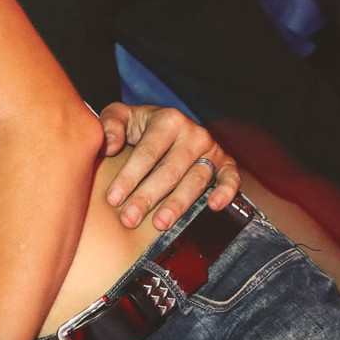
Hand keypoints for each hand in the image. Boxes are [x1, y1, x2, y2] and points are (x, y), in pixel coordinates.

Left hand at [101, 103, 239, 229]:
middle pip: (169, 171)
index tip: (113, 198)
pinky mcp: (224, 163)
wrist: (165, 125)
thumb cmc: (139, 124)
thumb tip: (110, 144)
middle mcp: (193, 134)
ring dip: (177, 204)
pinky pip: (230, 178)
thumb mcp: (120, 116)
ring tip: (160, 223)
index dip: (129, 177)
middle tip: (129, 218)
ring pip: (195, 180)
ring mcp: (210, 149)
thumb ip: (110, 125)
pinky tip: (213, 206)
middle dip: (147, 197)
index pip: (147, 153)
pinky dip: (226, 191)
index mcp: (168, 120)